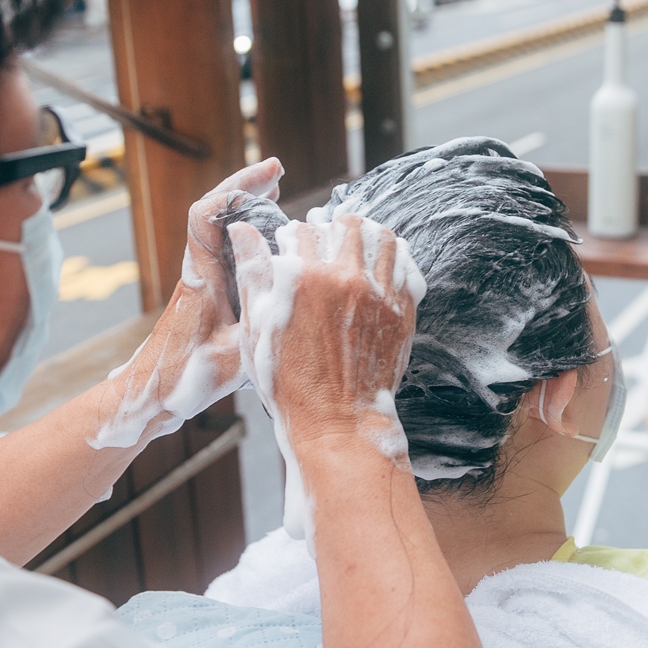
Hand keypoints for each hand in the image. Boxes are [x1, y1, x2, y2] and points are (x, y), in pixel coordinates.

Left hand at [92, 160, 283, 448]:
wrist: (149, 395)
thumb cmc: (182, 377)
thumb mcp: (233, 357)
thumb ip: (262, 327)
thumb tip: (298, 305)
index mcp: (201, 277)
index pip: (207, 214)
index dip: (239, 185)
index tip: (274, 172)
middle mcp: (199, 272)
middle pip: (214, 212)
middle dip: (247, 189)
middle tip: (278, 177)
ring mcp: (202, 283)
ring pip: (220, 232)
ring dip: (246, 212)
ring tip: (278, 200)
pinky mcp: (208, 297)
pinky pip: (227, 254)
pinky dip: (248, 240)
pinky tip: (270, 249)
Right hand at [230, 214, 422, 455]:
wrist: (337, 422)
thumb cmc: (288, 382)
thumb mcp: (257, 328)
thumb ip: (251, 272)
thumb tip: (241, 229)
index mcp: (304, 279)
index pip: (302, 231)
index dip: (294, 233)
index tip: (293, 241)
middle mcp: (346, 279)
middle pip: (346, 225)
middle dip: (332, 227)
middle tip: (326, 237)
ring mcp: (379, 294)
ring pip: (383, 237)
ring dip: (367, 235)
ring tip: (356, 244)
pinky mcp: (403, 311)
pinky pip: (407, 265)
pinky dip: (395, 255)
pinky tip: (381, 262)